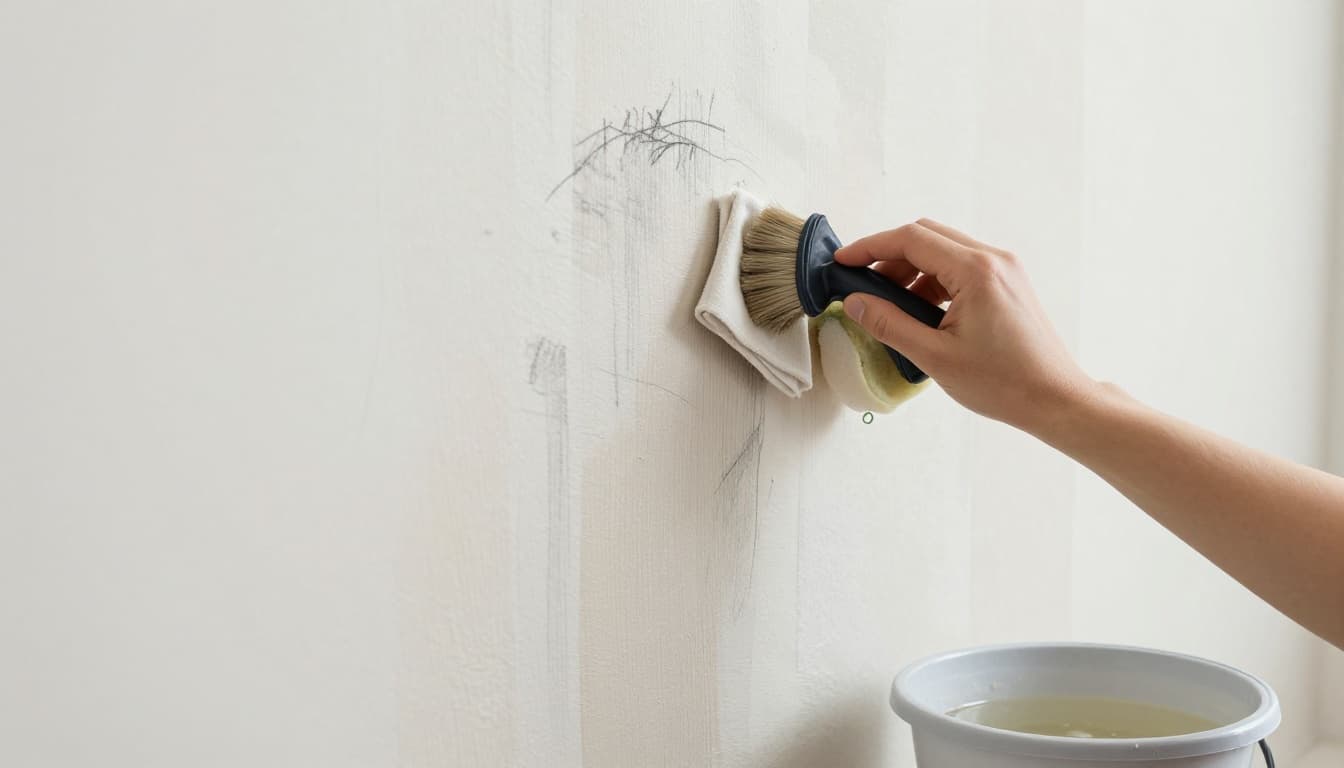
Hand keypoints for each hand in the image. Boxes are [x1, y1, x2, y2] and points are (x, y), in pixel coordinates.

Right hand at [835, 219, 1095, 431]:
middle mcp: (993, 259)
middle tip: (862, 283)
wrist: (1055, 399)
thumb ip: (889, 324)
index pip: (911, 239)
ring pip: (943, 250)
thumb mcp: (935, 356)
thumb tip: (856, 302)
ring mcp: (1004, 269)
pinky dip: (933, 280)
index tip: (843, 260)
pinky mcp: (1007, 282)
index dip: (870, 246)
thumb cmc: (1004, 383)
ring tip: (888, 304)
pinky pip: (960, 267)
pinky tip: (918, 310)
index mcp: (976, 271)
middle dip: (888, 256)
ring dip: (911, 269)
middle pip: (927, 236)